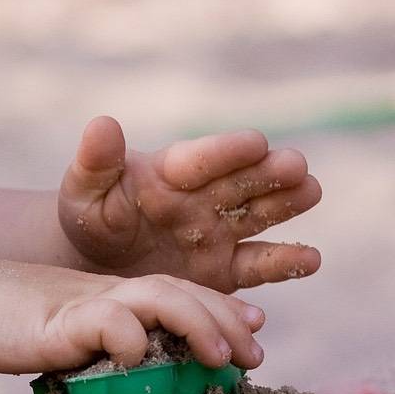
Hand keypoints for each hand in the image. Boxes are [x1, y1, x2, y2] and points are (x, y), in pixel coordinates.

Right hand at [0, 257, 264, 374]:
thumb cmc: (10, 324)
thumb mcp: (68, 335)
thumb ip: (102, 348)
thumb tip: (138, 381)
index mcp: (114, 295)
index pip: (179, 293)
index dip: (220, 310)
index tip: (254, 332)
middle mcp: (108, 292)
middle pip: (182, 291)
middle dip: (225, 320)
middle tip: (254, 355)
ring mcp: (85, 302)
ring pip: (158, 297)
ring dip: (197, 323)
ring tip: (220, 358)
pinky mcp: (59, 320)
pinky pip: (107, 321)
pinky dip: (130, 337)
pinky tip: (140, 358)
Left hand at [56, 117, 320, 290]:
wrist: (98, 267)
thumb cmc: (92, 218)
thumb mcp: (83, 193)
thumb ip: (95, 163)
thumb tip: (103, 122)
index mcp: (170, 172)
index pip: (201, 158)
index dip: (226, 151)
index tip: (255, 142)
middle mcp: (204, 197)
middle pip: (243, 180)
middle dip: (269, 172)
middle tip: (296, 164)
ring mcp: (219, 232)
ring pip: (260, 214)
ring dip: (287, 203)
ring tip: (311, 191)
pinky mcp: (226, 271)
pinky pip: (259, 265)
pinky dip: (286, 262)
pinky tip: (311, 258)